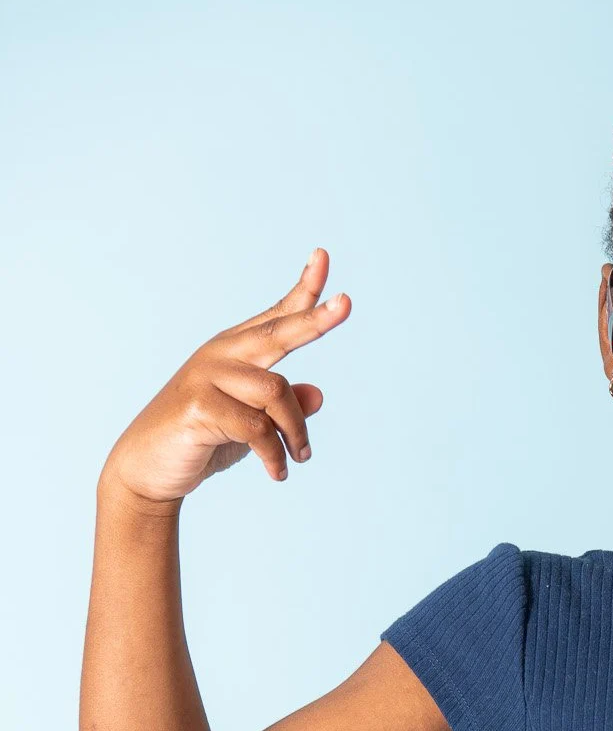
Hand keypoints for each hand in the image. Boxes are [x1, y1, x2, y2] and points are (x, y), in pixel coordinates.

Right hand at [100, 248, 351, 505]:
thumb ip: (281, 410)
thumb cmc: (203, 441)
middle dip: (315, 320)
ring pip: (276, 393)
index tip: (322, 257)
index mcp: (235, 351)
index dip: (303, 290)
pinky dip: (273, 454)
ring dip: (295, 432)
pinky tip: (277, 473)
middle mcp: (221, 354)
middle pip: (278, 332)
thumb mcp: (250, 425)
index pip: (276, 316)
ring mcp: (207, 376)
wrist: (148, 470)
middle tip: (347, 304)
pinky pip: (256, 427)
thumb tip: (317, 395)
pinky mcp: (199, 405)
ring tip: (299, 458)